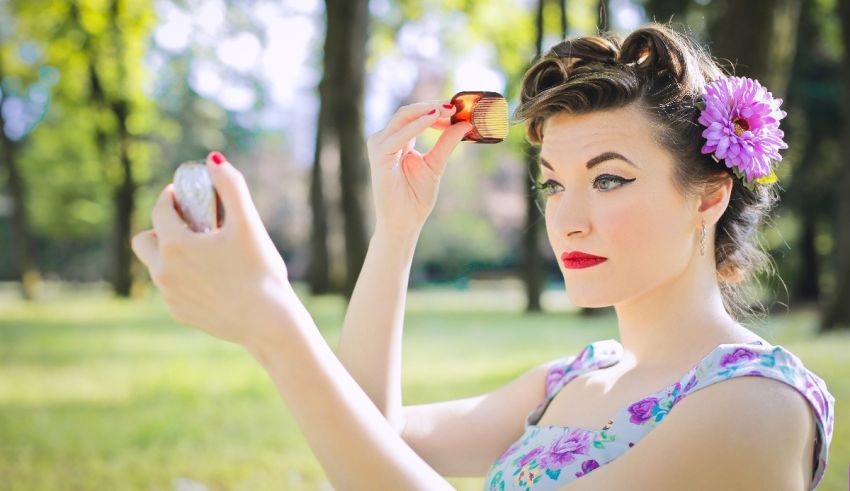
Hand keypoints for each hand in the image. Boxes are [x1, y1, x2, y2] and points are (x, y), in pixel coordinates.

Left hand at [131, 152, 292, 345]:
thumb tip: (214, 160)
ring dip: (172, 254)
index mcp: (176, 245)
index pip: (160, 210)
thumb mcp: (248, 224)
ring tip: (202, 251)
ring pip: (158, 266)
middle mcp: (164, 271)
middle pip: (144, 240)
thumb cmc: (260, 271)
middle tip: (189, 226)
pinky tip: (211, 278)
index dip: (170, 197)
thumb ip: (231, 187)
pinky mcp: (180, 313)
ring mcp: (170, 295)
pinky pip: (172, 289)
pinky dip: (185, 278)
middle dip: (161, 229)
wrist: (268, 321)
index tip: (182, 194)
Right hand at [367, 101, 472, 236]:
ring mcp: (380, 147)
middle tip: (456, 106)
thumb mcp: (435, 165)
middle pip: (408, 112)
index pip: (415, 116)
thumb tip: (466, 123)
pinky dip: (418, 126)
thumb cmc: (415, 198)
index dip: (436, 110)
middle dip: (433, 107)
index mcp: (398, 141)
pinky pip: (399, 135)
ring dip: (426, 111)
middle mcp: (386, 140)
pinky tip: (435, 120)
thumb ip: (446, 143)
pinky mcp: (379, 156)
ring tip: (449, 110)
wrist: (403, 223)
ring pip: (402, 117)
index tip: (459, 109)